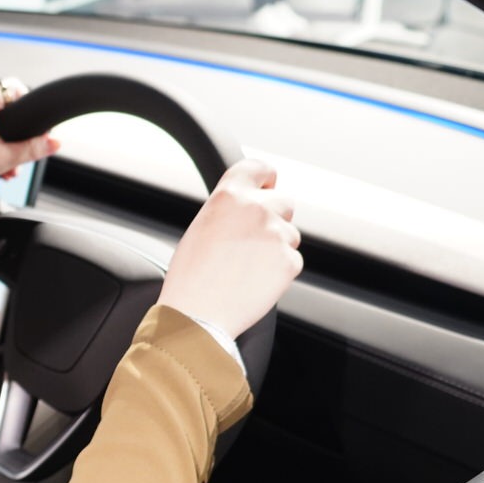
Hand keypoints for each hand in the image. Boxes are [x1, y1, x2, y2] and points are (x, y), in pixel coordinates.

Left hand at [0, 77, 60, 200]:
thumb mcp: (1, 160)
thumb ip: (31, 150)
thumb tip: (54, 143)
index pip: (12, 86)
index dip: (28, 100)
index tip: (35, 121)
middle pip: (7, 110)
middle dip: (19, 133)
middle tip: (24, 151)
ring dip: (8, 146)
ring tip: (10, 168)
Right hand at [157, 159, 301, 337]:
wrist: (197, 314)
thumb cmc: (191, 277)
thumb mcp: (202, 227)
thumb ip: (229, 210)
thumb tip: (247, 208)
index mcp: (229, 195)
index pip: (260, 168)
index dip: (266, 179)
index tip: (267, 187)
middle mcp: (256, 208)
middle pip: (284, 201)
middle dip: (274, 218)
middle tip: (254, 241)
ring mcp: (276, 234)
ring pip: (290, 233)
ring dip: (276, 247)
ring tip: (248, 268)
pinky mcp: (289, 261)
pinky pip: (292, 260)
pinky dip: (279, 271)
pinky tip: (255, 281)